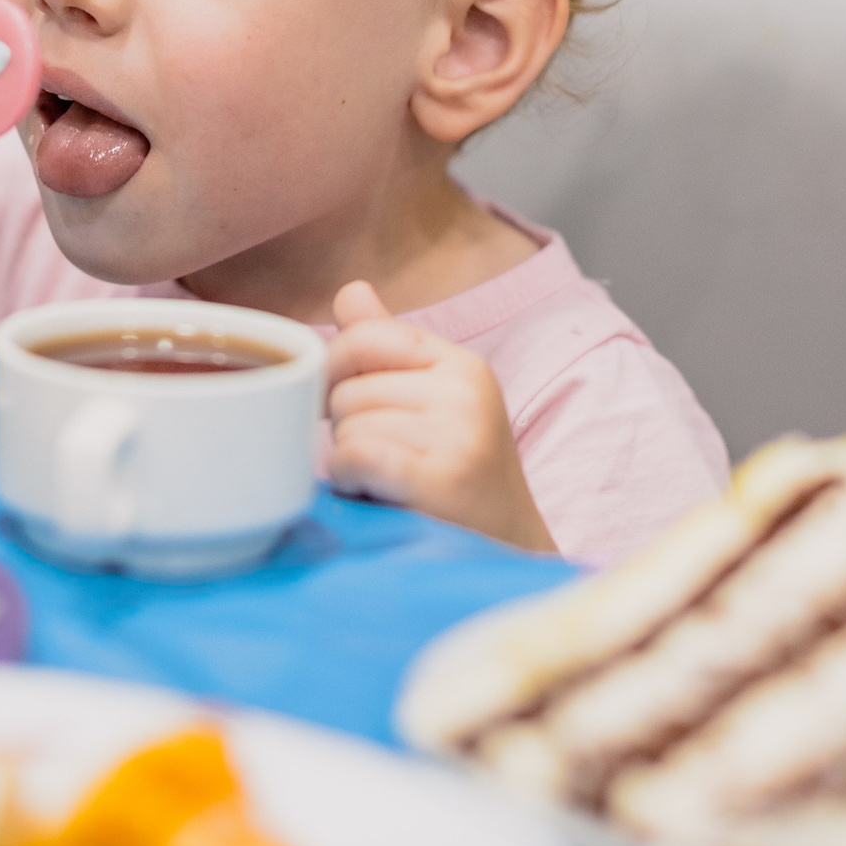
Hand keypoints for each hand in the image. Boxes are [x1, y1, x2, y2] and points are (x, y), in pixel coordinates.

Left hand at [325, 280, 555, 553]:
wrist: (508, 554)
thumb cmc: (458, 478)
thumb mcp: (433, 403)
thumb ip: (387, 347)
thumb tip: (350, 291)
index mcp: (462, 365)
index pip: (365, 335)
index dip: (336, 371)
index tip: (341, 404)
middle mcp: (465, 391)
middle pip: (348, 390)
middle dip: (348, 429)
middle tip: (384, 462)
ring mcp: (458, 434)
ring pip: (347, 427)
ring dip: (351, 462)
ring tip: (388, 483)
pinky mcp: (441, 479)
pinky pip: (355, 456)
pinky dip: (351, 480)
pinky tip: (377, 494)